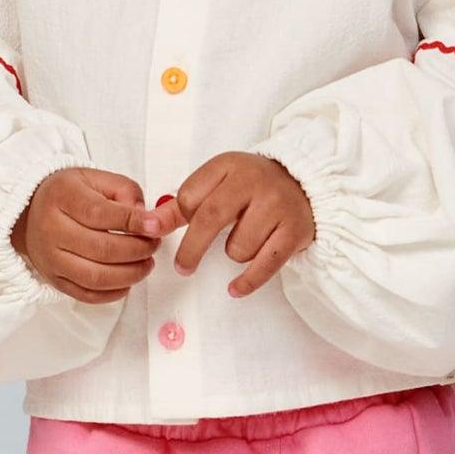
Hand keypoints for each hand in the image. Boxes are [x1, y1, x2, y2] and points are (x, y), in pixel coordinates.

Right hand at [11, 167, 159, 303]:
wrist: (30, 212)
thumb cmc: (69, 194)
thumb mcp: (96, 178)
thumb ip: (125, 192)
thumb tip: (146, 220)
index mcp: (62, 197)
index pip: (100, 214)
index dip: (132, 222)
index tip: (154, 226)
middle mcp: (52, 229)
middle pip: (101, 249)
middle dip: (137, 250)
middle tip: (153, 245)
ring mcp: (51, 258)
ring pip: (96, 277)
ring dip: (130, 274)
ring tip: (145, 264)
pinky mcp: (55, 280)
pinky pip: (87, 295)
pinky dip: (114, 292)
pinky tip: (127, 280)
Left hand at [137, 152, 315, 296]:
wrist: (305, 182)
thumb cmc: (253, 187)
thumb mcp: (218, 184)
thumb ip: (182, 206)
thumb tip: (149, 226)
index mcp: (229, 165)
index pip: (190, 196)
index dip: (183, 218)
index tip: (184, 229)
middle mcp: (253, 181)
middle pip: (210, 219)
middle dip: (192, 248)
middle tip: (183, 267)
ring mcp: (276, 206)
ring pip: (238, 247)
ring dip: (234, 253)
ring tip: (245, 241)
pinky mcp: (294, 231)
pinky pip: (264, 265)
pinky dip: (247, 282)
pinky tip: (235, 288)